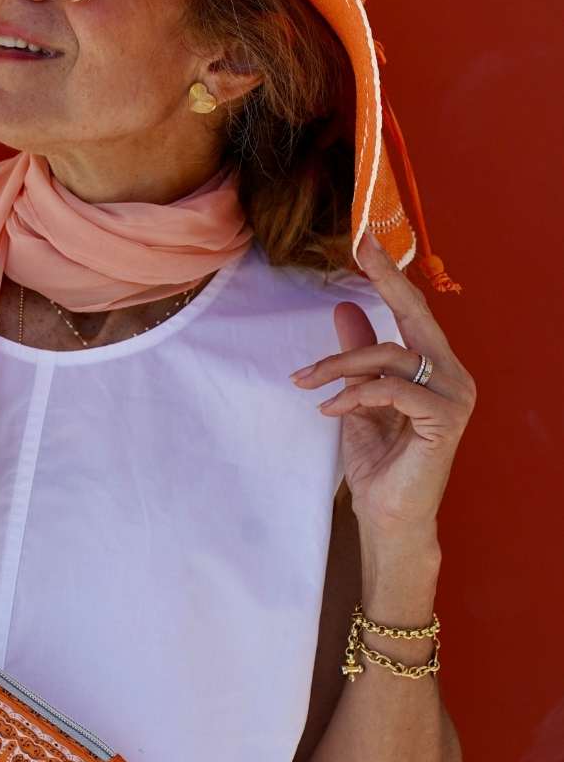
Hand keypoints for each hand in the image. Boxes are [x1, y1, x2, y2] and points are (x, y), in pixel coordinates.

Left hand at [288, 230, 476, 536]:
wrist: (388, 517)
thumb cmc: (379, 463)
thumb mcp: (359, 399)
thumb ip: (356, 356)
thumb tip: (343, 307)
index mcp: (436, 368)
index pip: (414, 314)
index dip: (391, 278)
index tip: (366, 244)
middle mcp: (454, 376)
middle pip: (412, 320)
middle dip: (384, 283)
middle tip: (358, 254)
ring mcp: (455, 396)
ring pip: (390, 357)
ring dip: (339, 367)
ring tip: (307, 384)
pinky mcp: (445, 419)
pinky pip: (392, 389)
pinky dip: (355, 395)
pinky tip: (331, 410)